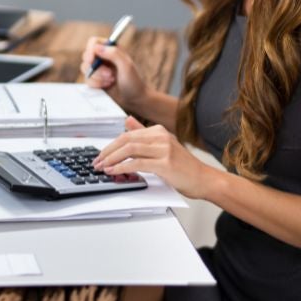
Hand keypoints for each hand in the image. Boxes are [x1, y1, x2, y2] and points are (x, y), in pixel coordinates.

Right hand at [80, 37, 150, 111]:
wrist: (135, 99)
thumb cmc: (134, 82)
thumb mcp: (127, 66)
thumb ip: (113, 54)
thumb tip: (96, 47)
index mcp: (112, 49)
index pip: (94, 42)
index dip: (90, 50)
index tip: (92, 60)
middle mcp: (103, 57)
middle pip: (86, 56)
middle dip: (96, 68)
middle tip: (109, 74)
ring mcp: (98, 69)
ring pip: (85, 68)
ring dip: (97, 77)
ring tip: (111, 80)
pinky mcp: (95, 80)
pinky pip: (87, 80)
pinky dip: (96, 84)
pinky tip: (107, 86)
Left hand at [93, 117, 220, 199]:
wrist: (203, 179)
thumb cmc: (183, 166)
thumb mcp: (163, 146)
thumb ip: (144, 134)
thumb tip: (127, 121)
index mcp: (158, 131)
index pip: (127, 135)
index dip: (111, 145)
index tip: (100, 156)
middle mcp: (161, 136)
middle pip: (126, 140)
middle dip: (107, 152)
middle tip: (96, 162)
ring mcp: (164, 149)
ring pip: (130, 149)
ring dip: (112, 159)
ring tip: (102, 167)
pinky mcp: (165, 163)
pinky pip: (138, 163)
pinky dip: (122, 167)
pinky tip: (114, 171)